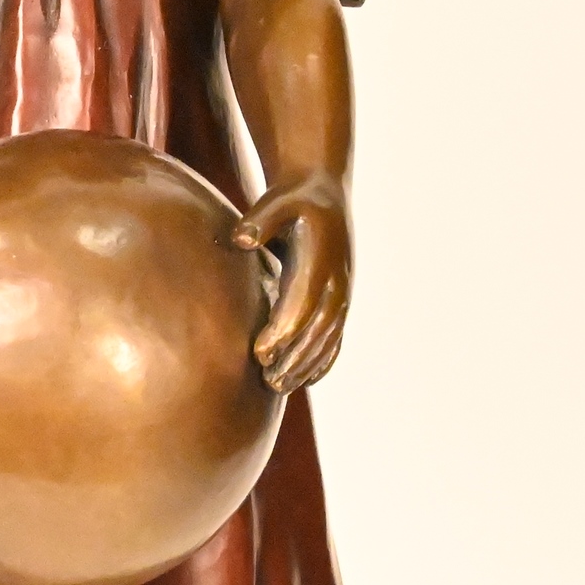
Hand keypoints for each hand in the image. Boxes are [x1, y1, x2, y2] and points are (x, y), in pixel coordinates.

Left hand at [229, 174, 352, 393]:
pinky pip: (336, 337)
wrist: (323, 196)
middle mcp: (338, 280)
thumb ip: (260, 219)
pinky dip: (323, 361)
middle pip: (318, 329)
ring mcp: (343, 293)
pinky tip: (305, 381)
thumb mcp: (278, 200)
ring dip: (306, 366)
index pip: (304, 302)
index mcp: (322, 259)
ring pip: (328, 338)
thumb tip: (242, 239)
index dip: (284, 330)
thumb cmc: (294, 201)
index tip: (260, 353)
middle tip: (268, 382)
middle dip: (295, 358)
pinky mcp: (340, 301)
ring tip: (278, 387)